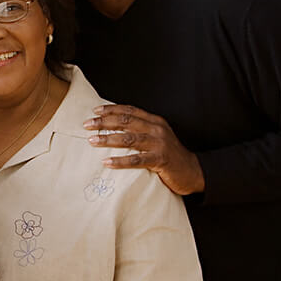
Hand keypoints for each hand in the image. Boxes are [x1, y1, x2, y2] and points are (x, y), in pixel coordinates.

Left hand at [84, 104, 204, 195]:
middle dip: (104, 122)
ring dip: (108, 139)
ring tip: (92, 141)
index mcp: (154, 121)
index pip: (129, 110)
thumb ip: (141, 130)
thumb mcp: (156, 137)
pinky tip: (107, 162)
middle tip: (87, 125)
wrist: (193, 171)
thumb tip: (114, 127)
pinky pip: (136, 160)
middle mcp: (156, 129)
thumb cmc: (169, 154)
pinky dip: (120, 161)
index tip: (95, 111)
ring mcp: (159, 144)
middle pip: (126, 121)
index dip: (111, 109)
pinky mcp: (160, 160)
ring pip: (129, 138)